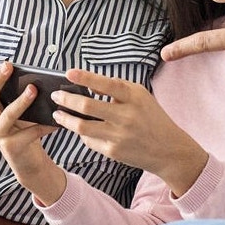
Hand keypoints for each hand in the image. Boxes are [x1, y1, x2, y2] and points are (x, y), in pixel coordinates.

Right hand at [0, 51, 66, 199]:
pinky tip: (55, 122)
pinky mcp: (10, 146)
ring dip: (21, 101)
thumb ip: (18, 93)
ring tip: (34, 90)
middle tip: (9, 65)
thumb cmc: (22, 127)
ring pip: (7, 114)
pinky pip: (28, 133)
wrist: (27, 160)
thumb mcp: (16, 108)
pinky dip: (43, 126)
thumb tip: (33, 77)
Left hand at [51, 69, 208, 195]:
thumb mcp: (141, 97)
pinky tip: (77, 128)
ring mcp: (119, 135)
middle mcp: (127, 116)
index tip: (68, 73)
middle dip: (66, 100)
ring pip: (82, 126)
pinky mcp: (113, 151)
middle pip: (87, 106)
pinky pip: (89, 140)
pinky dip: (81, 133)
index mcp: (135, 97)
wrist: (168, 150)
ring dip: (66, 119)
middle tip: (56, 96)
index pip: (106, 84)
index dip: (86, 78)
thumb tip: (86, 85)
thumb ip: (118, 90)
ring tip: (58, 113)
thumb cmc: (152, 118)